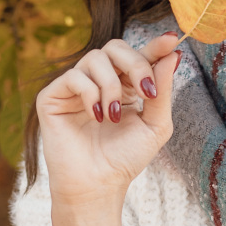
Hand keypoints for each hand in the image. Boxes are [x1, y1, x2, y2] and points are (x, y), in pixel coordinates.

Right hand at [36, 33, 181, 207]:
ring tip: (113, 116)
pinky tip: (96, 117)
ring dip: (111, 86)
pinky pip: (74, 76)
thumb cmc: (125, 159)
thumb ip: (163, 90)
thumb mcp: (155, 125)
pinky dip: (90, 94)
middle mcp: (99, 81)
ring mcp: (75, 87)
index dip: (154, 45)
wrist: (98, 185)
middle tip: (146, 92)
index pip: (138, 55)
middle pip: (116, 47)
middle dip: (136, 64)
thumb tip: (173, 54)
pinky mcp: (53, 96)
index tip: (172, 40)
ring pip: (95, 58)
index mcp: (125, 86)